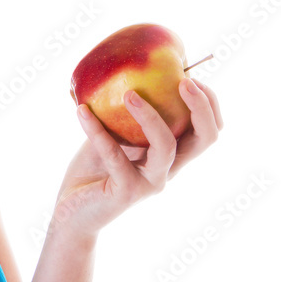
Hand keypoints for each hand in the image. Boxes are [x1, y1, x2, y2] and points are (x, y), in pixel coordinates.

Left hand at [52, 78, 222, 240]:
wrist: (71, 212)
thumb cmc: (92, 170)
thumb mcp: (110, 133)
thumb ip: (120, 112)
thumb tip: (119, 69)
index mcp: (172, 155)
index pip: (207, 130)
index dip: (209, 103)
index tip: (189, 74)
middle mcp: (168, 169)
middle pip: (205, 139)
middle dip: (201, 106)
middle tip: (183, 80)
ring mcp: (150, 183)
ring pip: (166, 146)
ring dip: (151, 115)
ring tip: (128, 93)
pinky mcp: (126, 192)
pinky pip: (114, 155)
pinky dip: (97, 130)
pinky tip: (81, 110)